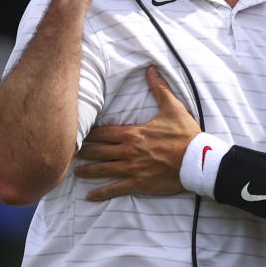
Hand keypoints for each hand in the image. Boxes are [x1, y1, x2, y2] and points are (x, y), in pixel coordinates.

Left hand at [75, 66, 201, 200]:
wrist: (196, 160)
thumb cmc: (185, 135)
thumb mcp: (173, 108)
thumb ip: (159, 89)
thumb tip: (151, 69)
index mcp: (132, 133)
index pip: (103, 132)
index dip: (89, 133)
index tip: (78, 133)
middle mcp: (127, 151)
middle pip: (98, 151)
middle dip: (83, 151)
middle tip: (69, 152)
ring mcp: (131, 168)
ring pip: (102, 169)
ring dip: (87, 170)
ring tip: (75, 171)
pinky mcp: (138, 183)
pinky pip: (115, 189)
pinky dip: (101, 193)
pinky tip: (90, 196)